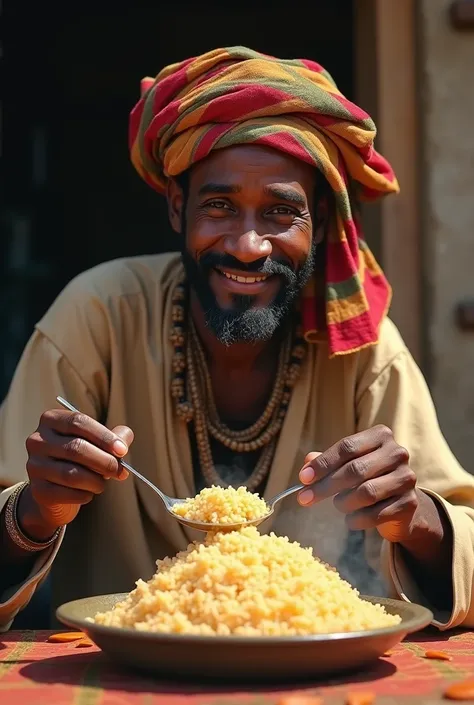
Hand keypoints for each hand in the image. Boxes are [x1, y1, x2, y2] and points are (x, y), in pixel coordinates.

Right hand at [22, 409, 133, 534]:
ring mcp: (34, 465)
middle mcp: (37, 440)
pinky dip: (85, 495)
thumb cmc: (81, 459)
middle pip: (76, 447)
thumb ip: (115, 437)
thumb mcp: (98, 443)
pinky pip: (67, 493)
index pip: (78, 422)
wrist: (56, 492)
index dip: (104, 436)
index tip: (122, 450)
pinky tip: (89, 493)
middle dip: (104, 461)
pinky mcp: (37, 490)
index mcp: (52, 420)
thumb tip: (124, 442)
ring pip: (71, 473)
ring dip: (96, 481)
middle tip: (120, 471)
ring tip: (103, 483)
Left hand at [298, 425, 419, 542]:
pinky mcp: (409, 503)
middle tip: (304, 499)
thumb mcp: (347, 465)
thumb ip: (326, 462)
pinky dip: (357, 520)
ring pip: (366, 492)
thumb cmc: (368, 478)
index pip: (346, 447)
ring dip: (343, 503)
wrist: (400, 505)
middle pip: (354, 470)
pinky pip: (376, 514)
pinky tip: (350, 520)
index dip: (322, 464)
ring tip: (338, 505)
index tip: (303, 478)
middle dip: (325, 486)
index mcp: (380, 436)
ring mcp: (406, 478)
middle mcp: (397, 453)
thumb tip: (307, 464)